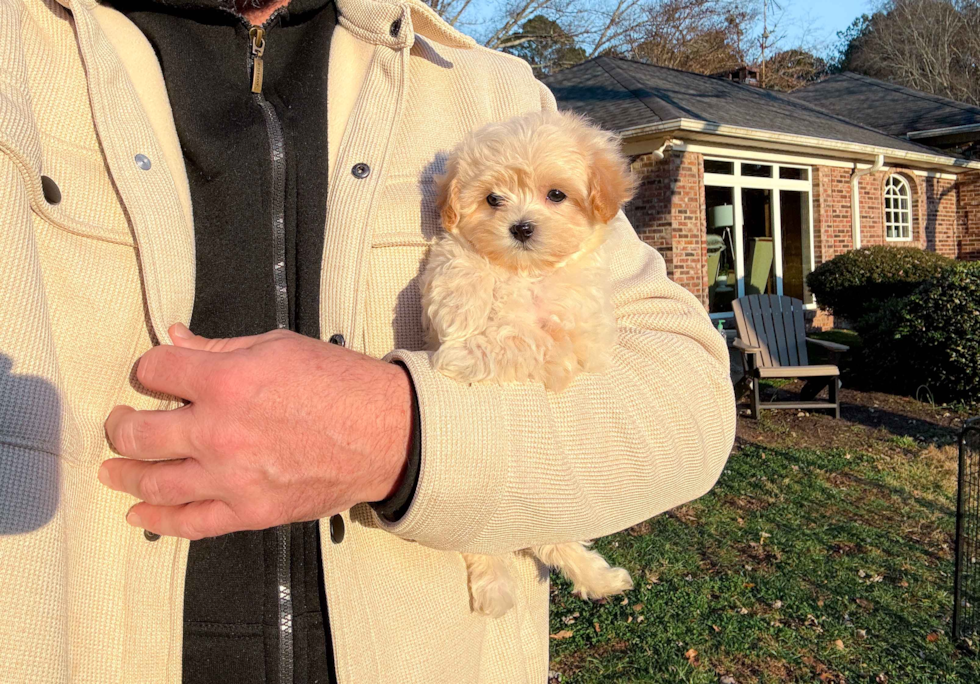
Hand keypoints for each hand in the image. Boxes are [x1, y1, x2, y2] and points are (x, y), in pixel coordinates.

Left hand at [100, 324, 412, 538]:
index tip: (152, 374)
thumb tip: (176, 337)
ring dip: (124, 474)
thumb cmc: (339, 383)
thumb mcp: (279, 346)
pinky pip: (190, 523)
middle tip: (118, 424)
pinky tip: (138, 513)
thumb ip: (220, 347)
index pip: (155, 371)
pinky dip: (159, 519)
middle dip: (120, 425)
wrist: (386, 435)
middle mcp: (219, 432)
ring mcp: (232, 478)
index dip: (147, 370)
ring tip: (113, 469)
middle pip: (138, 433)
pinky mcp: (249, 511)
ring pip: (154, 482)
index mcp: (227, 381)